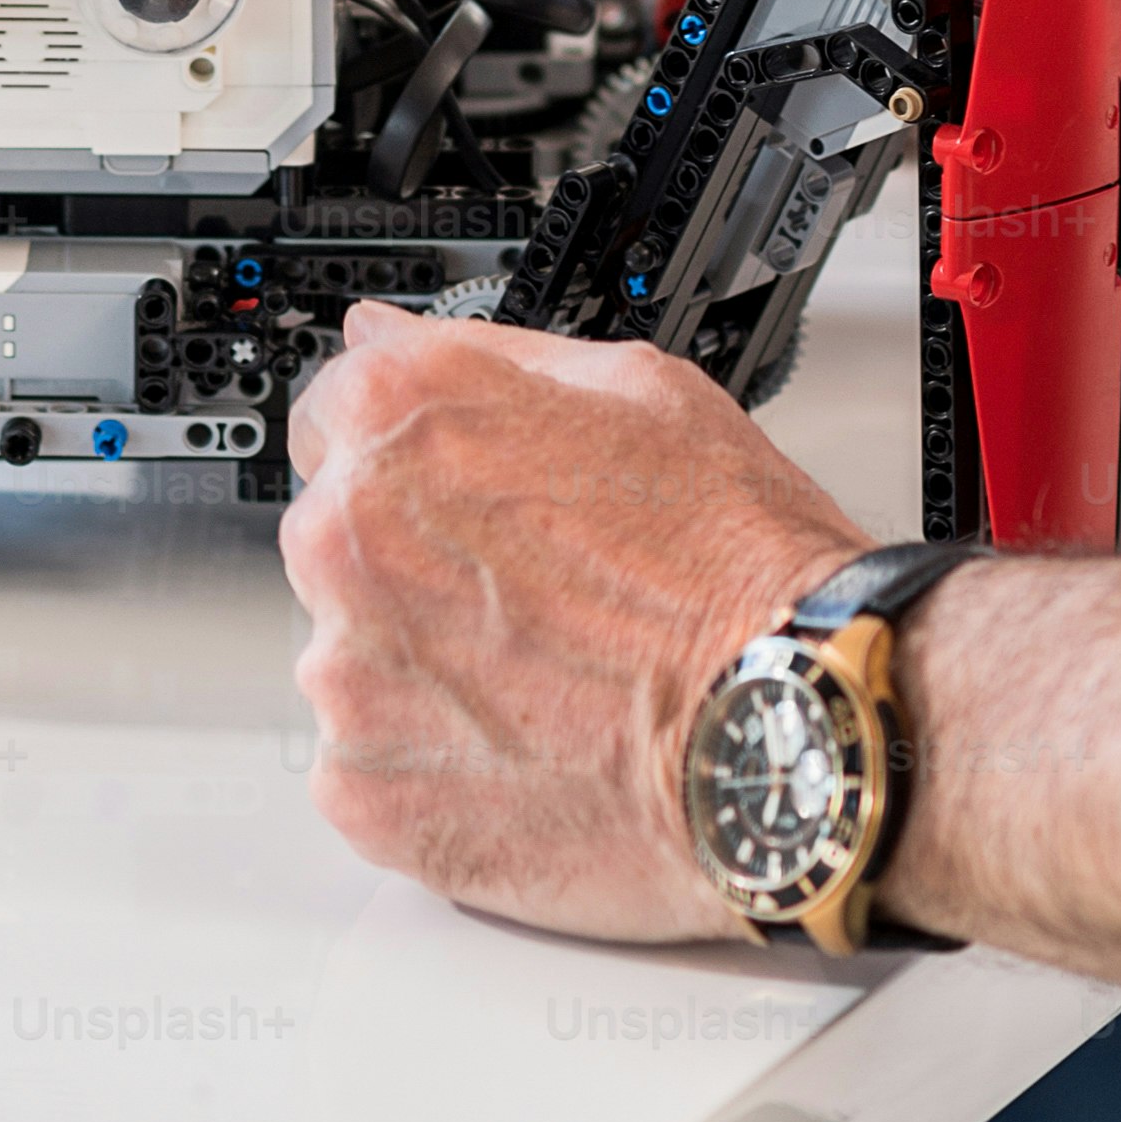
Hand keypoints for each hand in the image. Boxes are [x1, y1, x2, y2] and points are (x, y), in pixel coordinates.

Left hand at [282, 303, 864, 940]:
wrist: (786, 731)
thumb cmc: (737, 567)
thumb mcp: (642, 389)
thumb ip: (490, 358)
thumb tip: (391, 332)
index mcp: (400, 419)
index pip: (334, 412)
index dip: (412, 451)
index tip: (461, 491)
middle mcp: (347, 538)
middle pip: (339, 538)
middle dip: (416, 561)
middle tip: (537, 597)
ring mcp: (345, 671)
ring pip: (353, 656)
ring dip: (423, 666)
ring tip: (547, 682)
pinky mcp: (363, 788)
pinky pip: (370, 762)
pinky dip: (433, 762)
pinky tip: (530, 749)